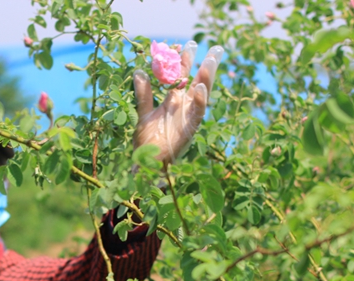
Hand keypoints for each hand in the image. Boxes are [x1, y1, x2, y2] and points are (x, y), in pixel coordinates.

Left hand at [133, 41, 223, 163]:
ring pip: (201, 94)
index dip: (182, 61)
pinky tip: (201, 88)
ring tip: (211, 61)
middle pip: (196, 81)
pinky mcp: (190, 128)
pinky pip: (198, 113)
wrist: (147, 162)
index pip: (180, 76)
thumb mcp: (143, 113)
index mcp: (173, 100)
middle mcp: (183, 106)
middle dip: (204, 64)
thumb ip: (143, 94)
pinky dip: (201, 101)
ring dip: (207, 78)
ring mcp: (188, 116)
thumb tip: (140, 72)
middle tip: (213, 47)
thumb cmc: (146, 141)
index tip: (183, 44)